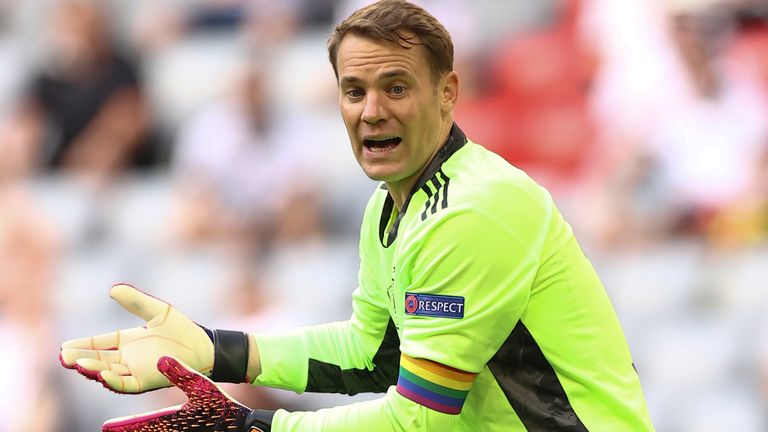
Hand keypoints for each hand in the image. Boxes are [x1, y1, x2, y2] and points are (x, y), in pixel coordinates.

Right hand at [60, 283, 213, 392]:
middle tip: (63, 358)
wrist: (204, 346)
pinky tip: (101, 375)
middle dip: (81, 359)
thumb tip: (112, 289)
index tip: (65, 346)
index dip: (83, 345)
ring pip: (108, 373)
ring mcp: (136, 370)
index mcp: (128, 341)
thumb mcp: (157, 311)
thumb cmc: (182, 329)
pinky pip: (126, 384)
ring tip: (78, 364)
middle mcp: (128, 358)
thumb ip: (136, 301)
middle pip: (99, 360)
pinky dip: (113, 381)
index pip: (99, 344)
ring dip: (93, 369)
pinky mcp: (147, 381)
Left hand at [102, 356, 272, 431]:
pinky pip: (165, 429)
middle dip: (127, 429)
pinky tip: (156, 426)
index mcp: (172, 420)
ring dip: (139, 428)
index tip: (107, 427)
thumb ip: (181, 374)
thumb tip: (161, 360)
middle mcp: (172, 429)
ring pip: (155, 430)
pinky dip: (154, 428)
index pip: (142, 424)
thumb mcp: (202, 388)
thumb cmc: (223, 409)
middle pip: (145, 430)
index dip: (124, 425)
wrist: (241, 427)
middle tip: (109, 429)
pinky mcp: (188, 430)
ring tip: (124, 427)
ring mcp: (179, 431)